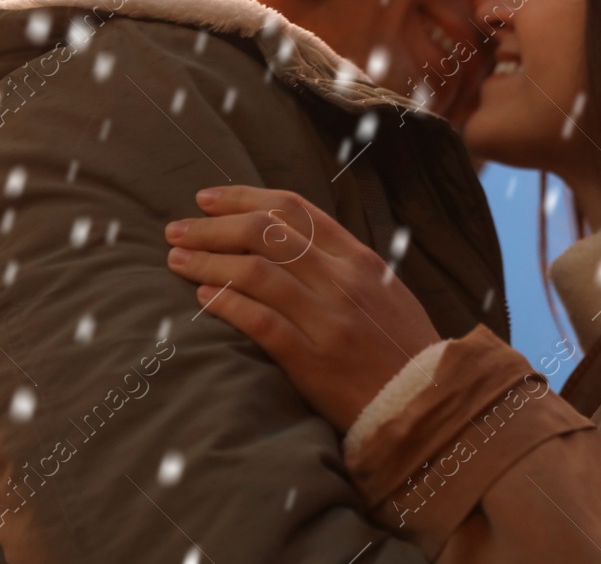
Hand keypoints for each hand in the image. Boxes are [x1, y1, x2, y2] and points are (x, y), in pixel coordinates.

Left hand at [164, 185, 441, 431]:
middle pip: (265, 234)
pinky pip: (259, 321)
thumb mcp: (383, 290)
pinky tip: (201, 295)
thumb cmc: (399, 347)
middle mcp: (342, 280)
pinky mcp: (312, 359)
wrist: (424, 403)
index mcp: (358, 259)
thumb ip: (341, 263)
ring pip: (255, 272)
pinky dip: (225, 303)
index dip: (245, 198)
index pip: (294, 210)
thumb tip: (290, 238)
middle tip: (177, 228)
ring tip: (176, 258)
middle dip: (213, 226)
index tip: (208, 198)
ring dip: (208, 260)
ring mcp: (327, 318)